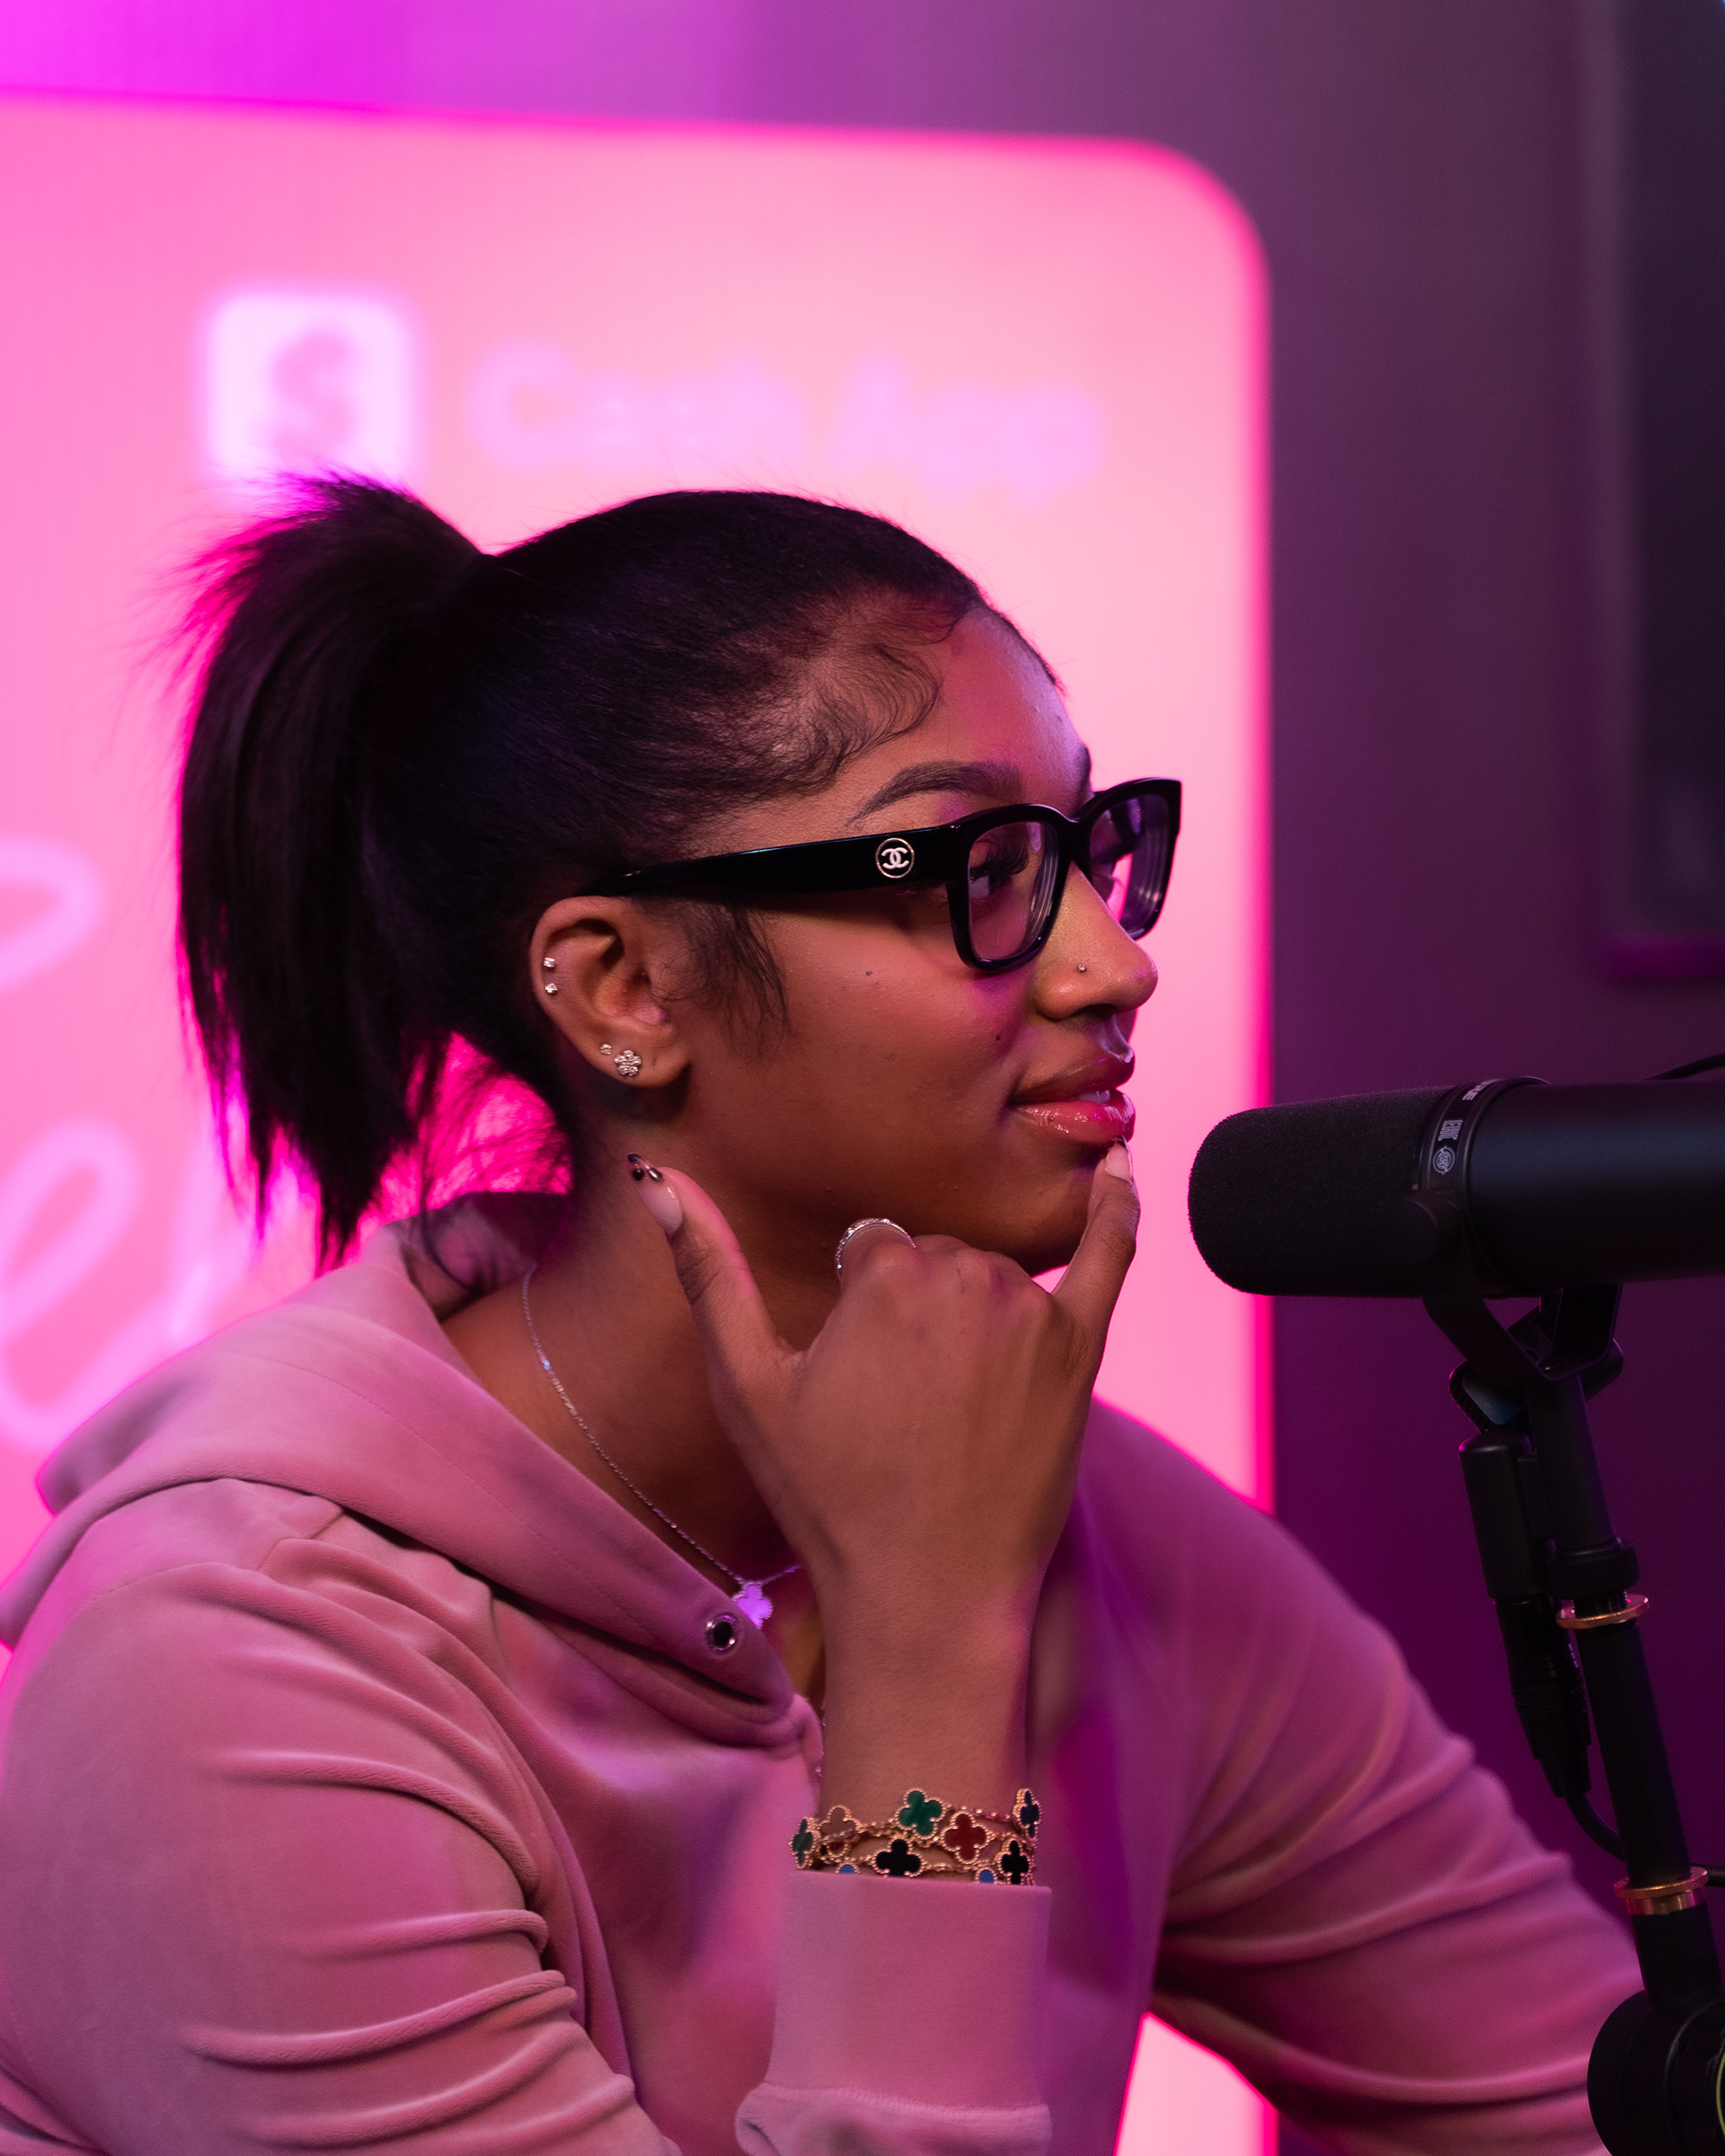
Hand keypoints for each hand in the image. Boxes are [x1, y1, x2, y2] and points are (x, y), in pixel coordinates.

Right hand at [633, 1147, 1138, 1812]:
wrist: (929, 1598)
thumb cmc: (828, 1498)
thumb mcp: (747, 1385)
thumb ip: (707, 1271)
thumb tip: (653, 1178)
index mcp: (884, 1273)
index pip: (870, 1247)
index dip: (855, 1313)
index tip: (855, 1387)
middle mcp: (965, 1276)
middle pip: (934, 1254)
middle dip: (914, 1312)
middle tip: (901, 1411)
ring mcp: (1031, 1312)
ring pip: (992, 1273)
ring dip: (974, 1314)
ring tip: (951, 1412)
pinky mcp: (1081, 1350)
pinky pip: (1107, 1255)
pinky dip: (1114, 1207)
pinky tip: (1121, 1161)